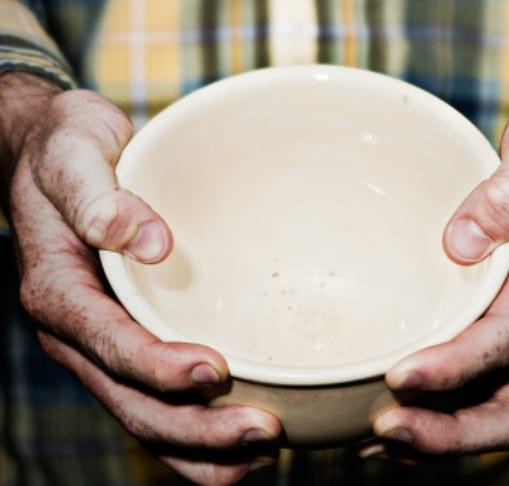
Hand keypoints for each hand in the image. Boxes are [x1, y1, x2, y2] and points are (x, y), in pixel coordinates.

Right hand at [1, 73, 280, 484]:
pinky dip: (195, 434)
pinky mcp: (127, 344)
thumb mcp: (73, 154)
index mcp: (58, 292)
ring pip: (145, 418)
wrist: (50, 158)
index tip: (216, 372)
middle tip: (264, 432)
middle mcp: (78, 332)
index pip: (108, 344)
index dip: (158, 368)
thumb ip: (97, 195)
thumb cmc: (65, 152)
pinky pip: (155, 402)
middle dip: (196, 429)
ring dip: (201, 448)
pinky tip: (239, 443)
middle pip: (131, 402)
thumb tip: (147, 242)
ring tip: (262, 453)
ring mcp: (102, 346)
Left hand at [363, 68, 508, 458]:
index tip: (395, 377)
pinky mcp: (507, 304)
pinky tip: (389, 397)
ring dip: (436, 428)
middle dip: (447, 431)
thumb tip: (463, 244)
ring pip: (492, 400)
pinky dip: (437, 401)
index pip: (504, 342)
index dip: (452, 370)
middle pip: (508, 404)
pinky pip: (479, 374)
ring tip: (368, 432)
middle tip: (379, 429)